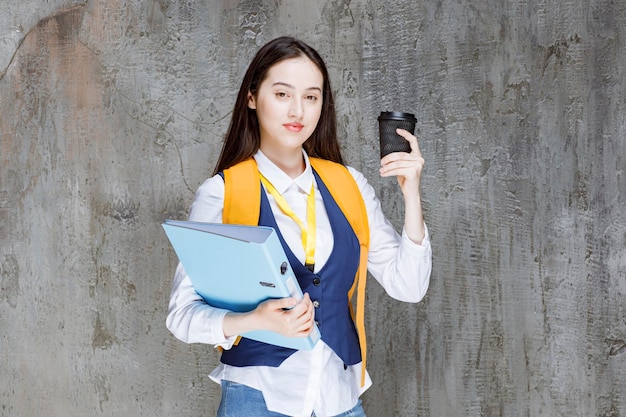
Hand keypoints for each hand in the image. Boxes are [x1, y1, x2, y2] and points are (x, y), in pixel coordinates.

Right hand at [223, 293, 314, 338]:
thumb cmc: (263, 312)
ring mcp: (292, 332)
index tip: (305, 295)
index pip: (303, 307)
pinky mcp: (291, 334)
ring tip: (308, 307)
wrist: (258, 321)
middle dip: (310, 305)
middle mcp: (291, 327)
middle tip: (307, 299)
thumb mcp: (272, 303)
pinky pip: (305, 333)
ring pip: (309, 323)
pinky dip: (310, 327)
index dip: (306, 299)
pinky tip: (309, 320)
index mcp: (287, 319)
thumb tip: (295, 300)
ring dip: (311, 314)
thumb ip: (284, 301)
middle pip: (308, 315)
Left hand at [379, 128, 425, 243]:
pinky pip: (397, 170)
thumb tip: (387, 156)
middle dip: (388, 158)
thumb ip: (400, 159)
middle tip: (381, 162)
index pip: (413, 141)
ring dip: (386, 167)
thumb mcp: (403, 167)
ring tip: (381, 170)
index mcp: (417, 156)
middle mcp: (419, 160)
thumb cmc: (406, 180)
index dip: (406, 135)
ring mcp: (417, 166)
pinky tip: (383, 174)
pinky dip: (388, 172)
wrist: (411, 193)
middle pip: (400, 154)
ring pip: (397, 163)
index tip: (397, 130)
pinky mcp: (413, 172)